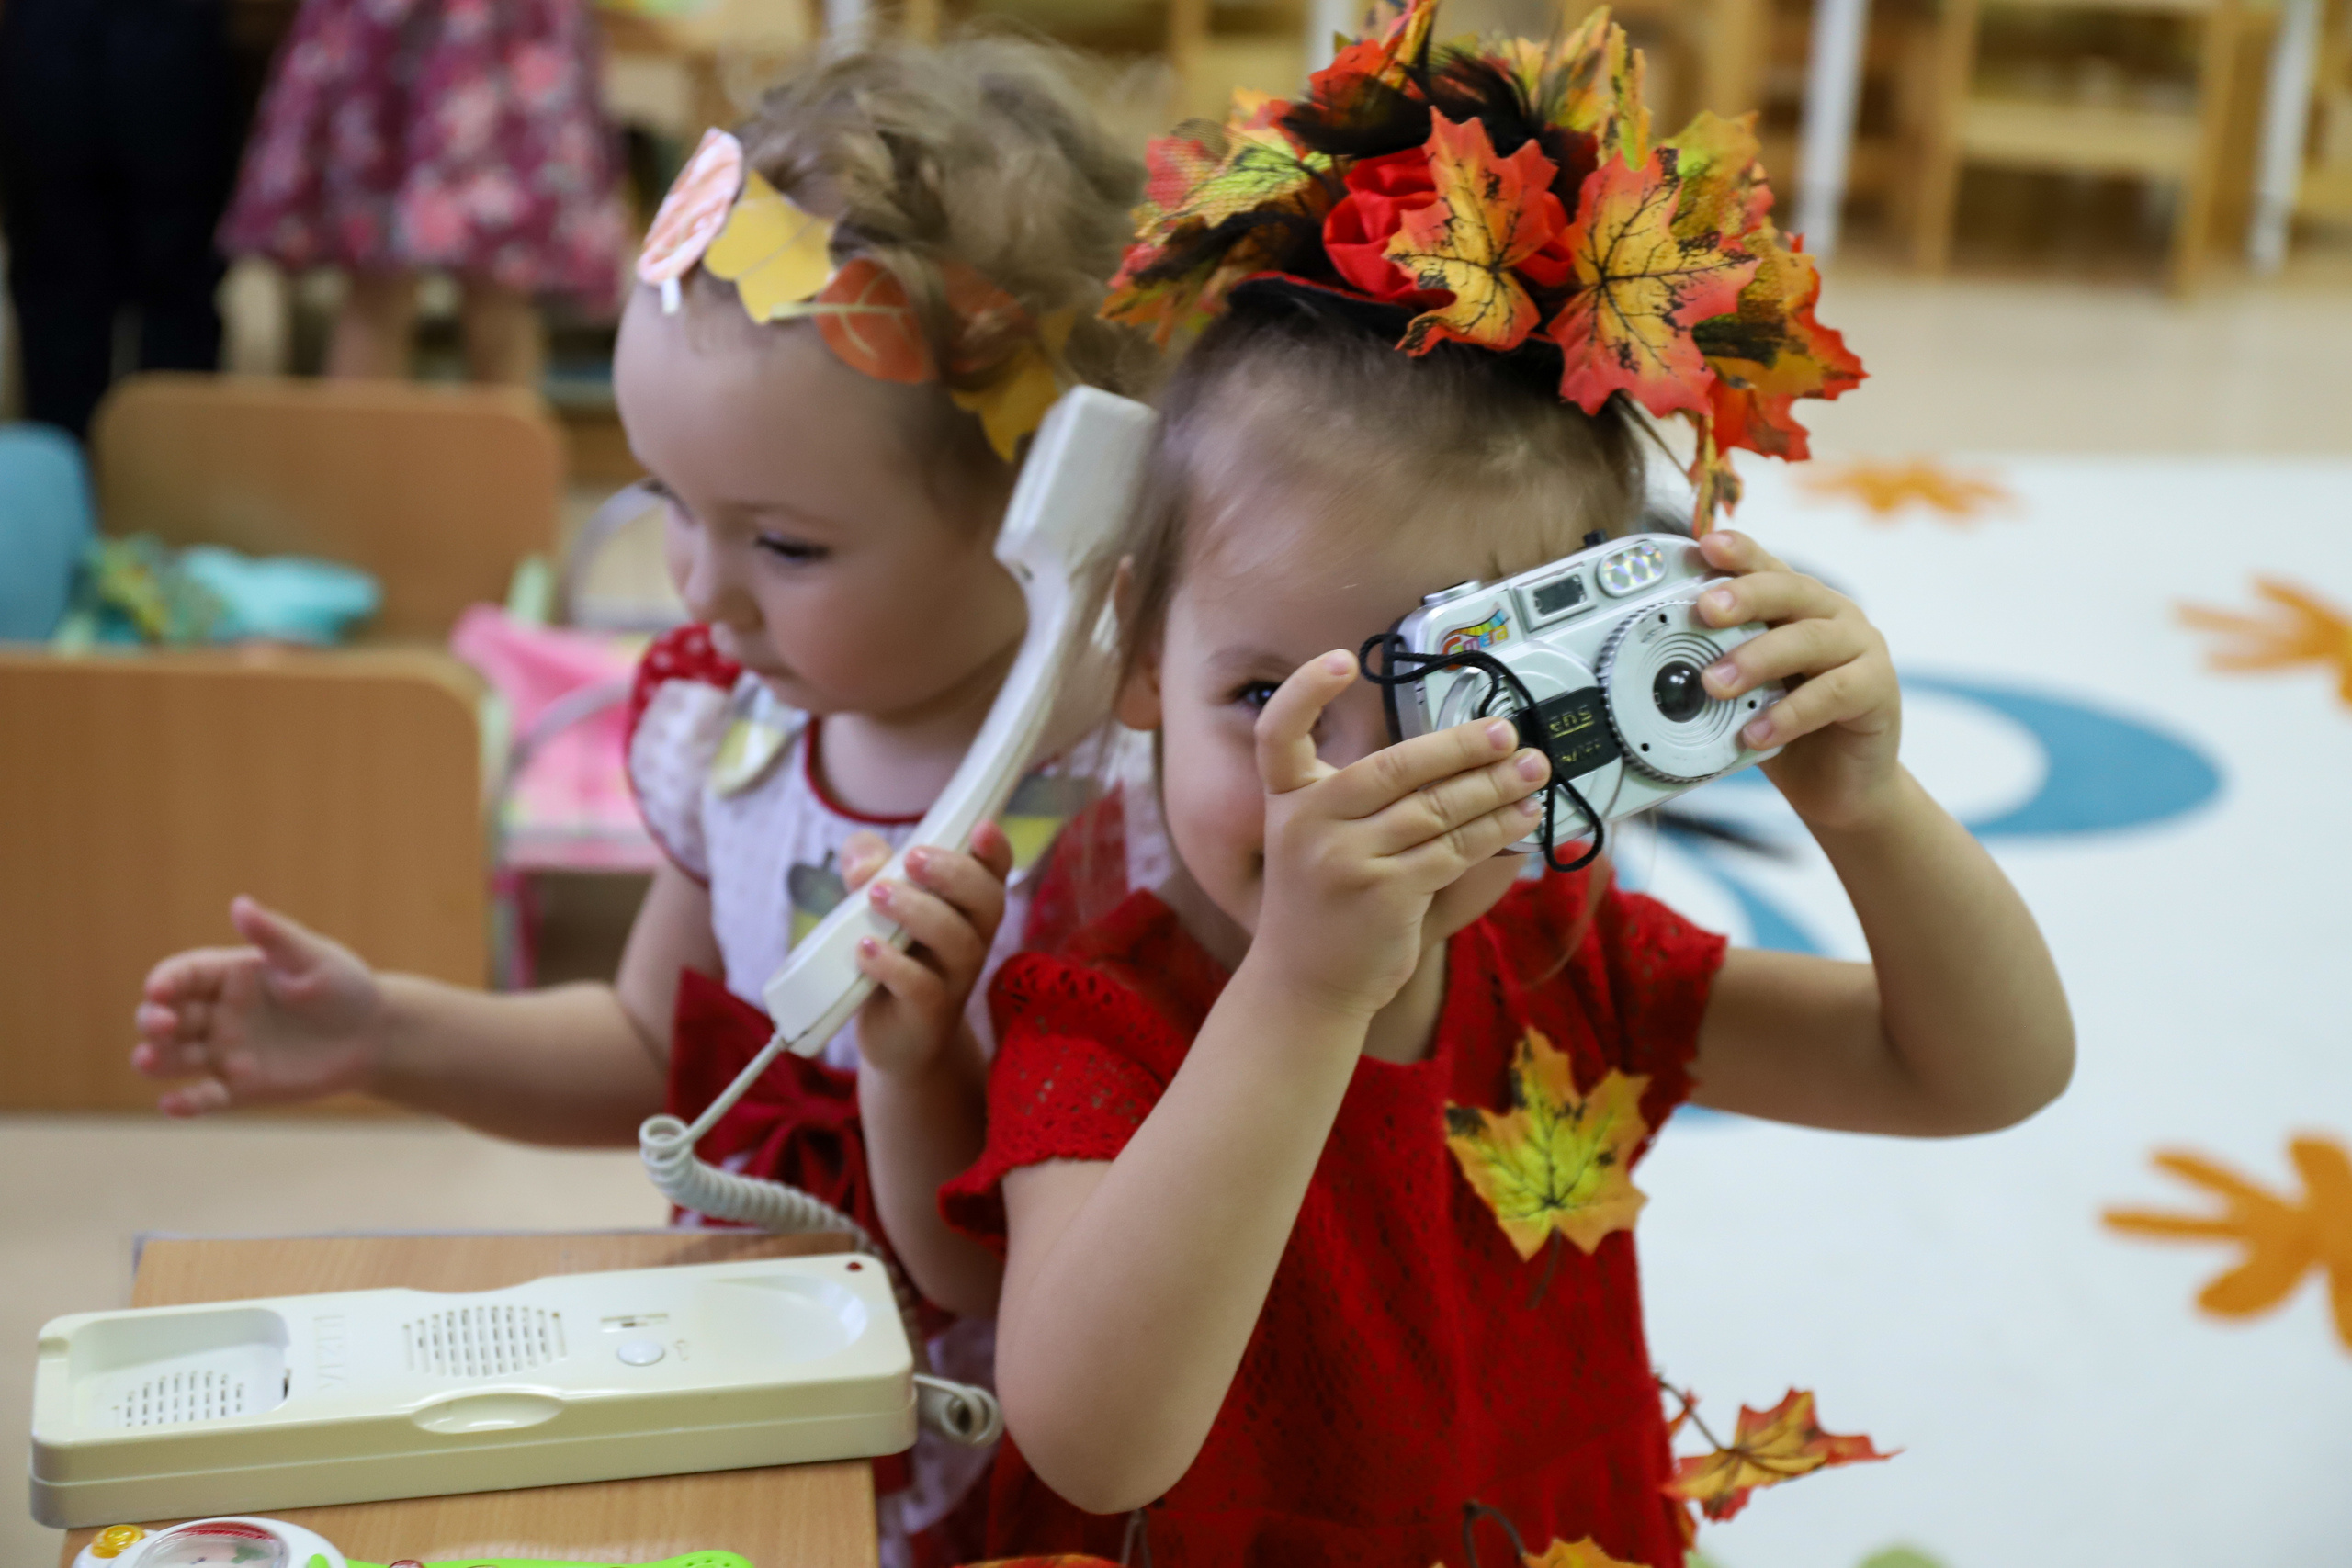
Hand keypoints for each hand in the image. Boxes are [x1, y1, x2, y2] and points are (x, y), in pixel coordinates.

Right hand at [131, 897, 385, 1114]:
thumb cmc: (343, 987)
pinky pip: (203, 1097)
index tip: (159, 990)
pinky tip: (173, 1104)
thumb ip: (274, 936)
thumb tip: (240, 904)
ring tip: (151, 1059)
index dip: (165, 981)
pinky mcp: (239, 1087)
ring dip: (156, 1059)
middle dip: (153, 1020)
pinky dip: (185, 1103)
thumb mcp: (312, 958)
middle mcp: (217, 1013)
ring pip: (172, 1057)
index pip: (181, 975)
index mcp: (228, 975)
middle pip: (164, 1016)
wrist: (374, 1036)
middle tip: (163, 1025)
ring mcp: (224, 1051)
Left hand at [843, 822, 1014, 1075]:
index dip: (995, 849)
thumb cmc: (894, 956)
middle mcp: (973, 937)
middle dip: (952, 873)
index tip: (981, 828)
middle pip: (986, 899)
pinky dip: (892, 964)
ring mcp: (956, 977)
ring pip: (956, 940)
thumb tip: (863, 862)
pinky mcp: (930, 1012)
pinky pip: (922, 986)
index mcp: (967, 905)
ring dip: (916, 911)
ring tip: (874, 896)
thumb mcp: (874, 906)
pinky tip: (865, 949)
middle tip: (912, 857)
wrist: (896, 1036)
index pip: (995, 872)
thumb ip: (869, 869)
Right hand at [1248, 650, 1551, 1016]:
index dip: (1305, 690)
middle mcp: (1307, 823)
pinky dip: (1495, 830)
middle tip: (1506, 731)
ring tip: (1534, 770)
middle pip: (1393, 765)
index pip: (1278, 732)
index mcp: (1287, 799)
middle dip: (1459, 746)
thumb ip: (1361, 799)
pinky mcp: (1384, 893)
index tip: (1341, 658)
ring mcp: (1343, 859)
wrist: (1306, 984)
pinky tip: (1522, 816)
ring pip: (1435, 808)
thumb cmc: (1323, 903)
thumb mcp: (1317, 839)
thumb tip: (1453, 754)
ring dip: (1494, 787)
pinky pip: (1453, 849)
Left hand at [1696, 529, 1902, 832]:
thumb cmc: (1785, 730)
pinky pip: (1833, 692)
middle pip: (1789, 590)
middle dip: (1745, 596)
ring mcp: (1861, 648)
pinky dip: (1789, 713)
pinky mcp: (1878, 688)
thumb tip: (1658, 663)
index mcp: (1795, 606)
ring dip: (1758, 658)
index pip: (1765, 568)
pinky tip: (1755, 732)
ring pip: (1810, 639)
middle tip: (1705, 610)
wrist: (1838, 786)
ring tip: (1714, 684)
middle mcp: (1831, 616)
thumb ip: (1716, 669)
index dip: (1739, 552)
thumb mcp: (1742, 695)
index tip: (1706, 545)